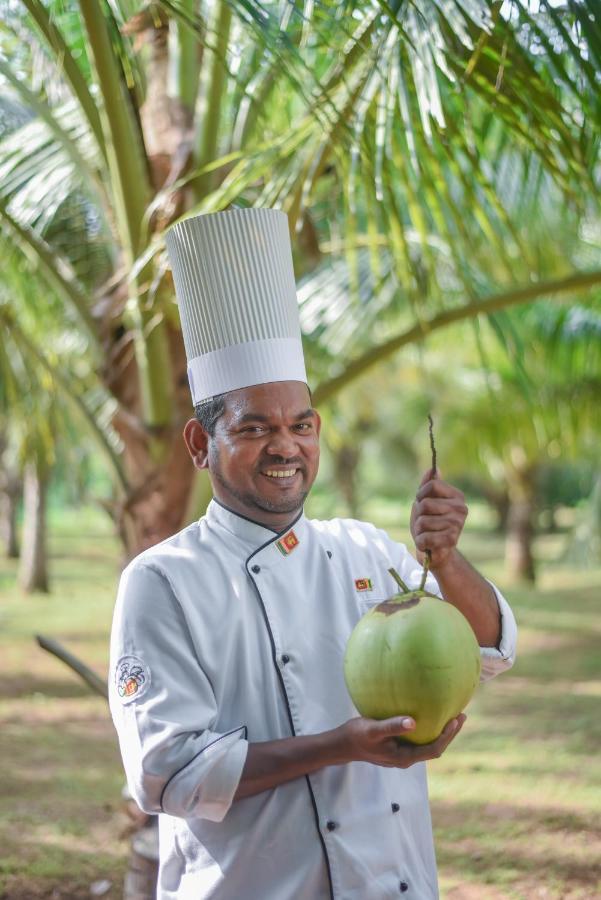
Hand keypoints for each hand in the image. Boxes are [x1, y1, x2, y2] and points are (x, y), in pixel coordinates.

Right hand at [334, 714, 465, 767]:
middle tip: (461, 715)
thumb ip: (392, 726)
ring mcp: (403, 753)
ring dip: (441, 731)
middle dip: (450, 734)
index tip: (455, 720)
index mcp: (404, 757)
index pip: (433, 749)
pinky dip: (429, 728)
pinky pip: (419, 739)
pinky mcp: (398, 747)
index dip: (447, 737)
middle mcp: (407, 757)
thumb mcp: (373, 729)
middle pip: (435, 748)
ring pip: (428, 744)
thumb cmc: (357, 736)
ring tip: (451, 714)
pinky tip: (428, 715)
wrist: (343, 745)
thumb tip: (413, 722)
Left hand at [410, 469, 467, 569]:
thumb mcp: (425, 501)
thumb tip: (434, 468)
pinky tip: (428, 544)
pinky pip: (425, 537)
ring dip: (419, 530)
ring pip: (422, 522)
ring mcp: (457, 524)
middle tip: (425, 523)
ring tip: (427, 534)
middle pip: (425, 504)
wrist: (435, 551)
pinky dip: (421, 542)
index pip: (432, 485)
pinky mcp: (452, 540)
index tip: (422, 504)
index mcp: (456, 496)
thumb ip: (428, 485)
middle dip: (418, 515)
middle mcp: (461, 508)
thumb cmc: (429, 524)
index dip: (421, 495)